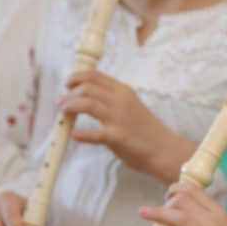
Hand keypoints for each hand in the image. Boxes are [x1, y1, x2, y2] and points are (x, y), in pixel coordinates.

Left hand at [61, 70, 185, 179]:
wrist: (164, 149)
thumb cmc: (146, 130)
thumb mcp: (131, 105)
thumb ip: (113, 98)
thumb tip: (89, 94)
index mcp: (123, 91)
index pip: (96, 76)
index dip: (77, 77)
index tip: (68, 83)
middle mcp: (121, 101)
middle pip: (88, 88)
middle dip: (70, 93)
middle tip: (62, 101)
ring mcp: (119, 119)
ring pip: (87, 104)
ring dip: (71, 106)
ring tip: (64, 111)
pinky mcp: (118, 137)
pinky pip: (95, 134)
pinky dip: (82, 134)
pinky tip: (74, 135)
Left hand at [139, 181, 226, 225]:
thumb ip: (208, 222)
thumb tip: (189, 222)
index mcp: (218, 213)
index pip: (194, 190)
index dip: (176, 188)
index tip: (167, 194)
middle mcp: (213, 221)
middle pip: (183, 200)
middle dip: (165, 201)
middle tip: (154, 209)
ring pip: (182, 218)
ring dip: (159, 213)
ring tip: (144, 212)